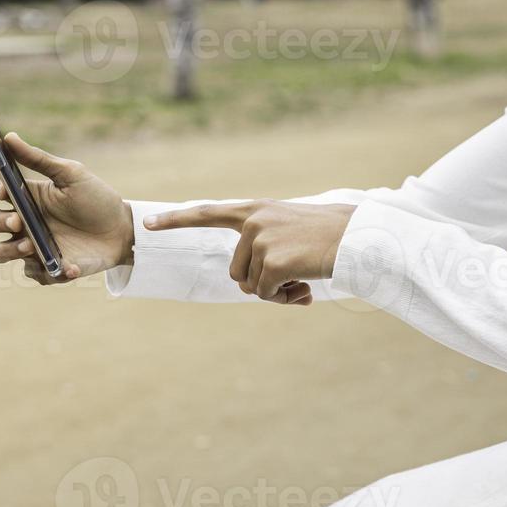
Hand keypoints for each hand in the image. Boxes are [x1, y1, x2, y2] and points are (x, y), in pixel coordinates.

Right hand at [0, 132, 133, 284]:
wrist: (122, 230)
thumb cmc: (96, 199)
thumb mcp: (72, 175)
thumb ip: (39, 159)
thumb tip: (8, 137)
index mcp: (28, 197)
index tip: (3, 190)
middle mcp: (25, 222)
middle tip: (18, 223)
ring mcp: (33, 246)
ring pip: (0, 252)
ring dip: (9, 250)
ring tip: (31, 246)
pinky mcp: (47, 268)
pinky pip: (34, 274)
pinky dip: (50, 271)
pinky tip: (71, 266)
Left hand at [141, 200, 357, 304]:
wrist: (359, 237)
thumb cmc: (329, 237)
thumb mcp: (291, 231)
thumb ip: (266, 246)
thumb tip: (253, 288)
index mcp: (256, 210)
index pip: (207, 212)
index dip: (176, 221)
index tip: (147, 226)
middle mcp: (253, 221)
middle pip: (235, 272)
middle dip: (261, 283)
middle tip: (293, 280)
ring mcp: (261, 239)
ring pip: (250, 286)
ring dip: (276, 292)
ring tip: (303, 279)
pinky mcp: (273, 261)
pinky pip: (266, 294)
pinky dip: (285, 297)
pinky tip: (306, 285)